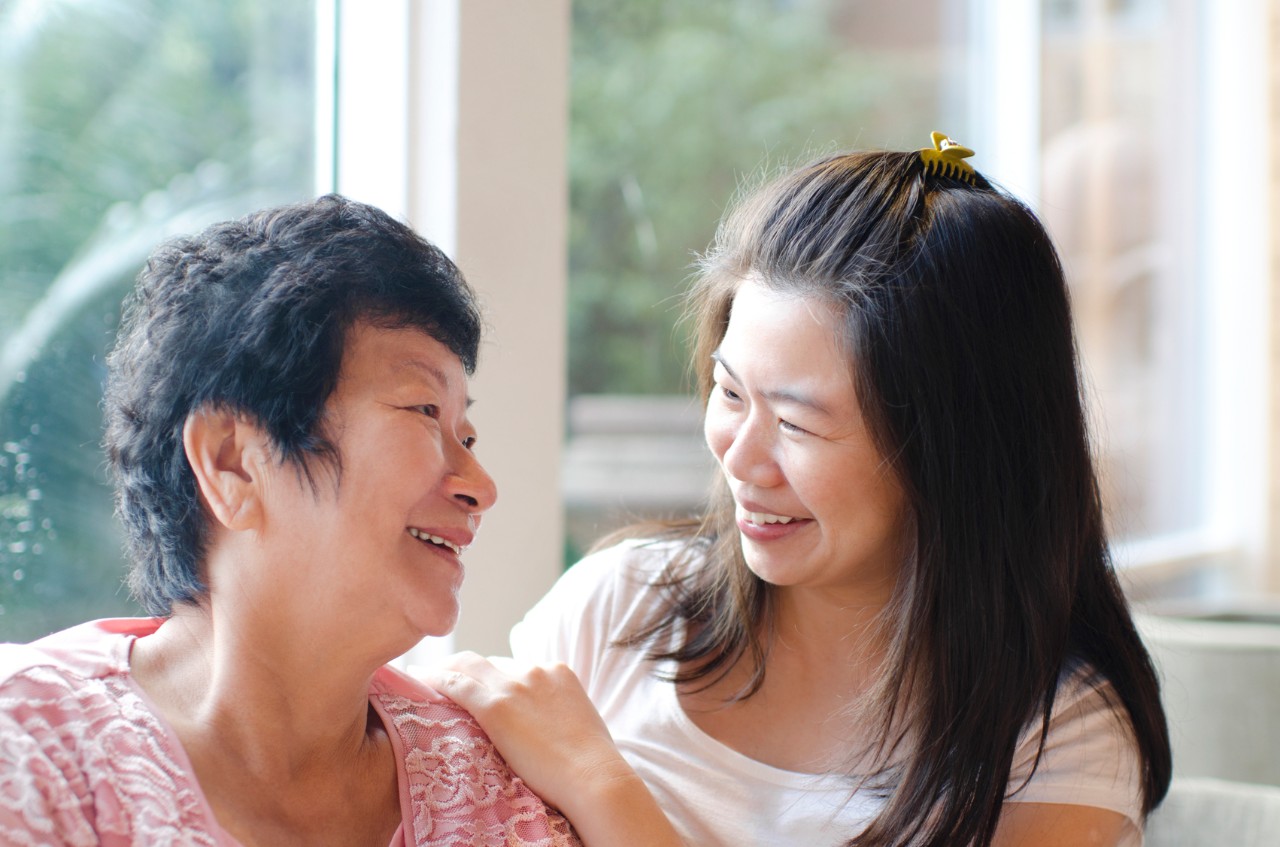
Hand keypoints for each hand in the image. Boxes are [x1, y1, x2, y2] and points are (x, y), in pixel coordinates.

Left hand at [416, 653, 628, 812]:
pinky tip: (418, 681)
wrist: (594, 777)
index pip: (513, 667)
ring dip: (444, 670)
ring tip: (423, 677)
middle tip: (439, 677)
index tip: (475, 684)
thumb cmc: (591, 766)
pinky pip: (456, 684)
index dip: (490, 676)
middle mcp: (535, 670)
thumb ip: (556, 716)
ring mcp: (515, 685)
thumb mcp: (577, 726)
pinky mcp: (496, 705)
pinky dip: (434, 680)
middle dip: (464, 668)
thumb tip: (544, 730)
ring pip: (468, 666)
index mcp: (558, 672)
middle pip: (489, 662)